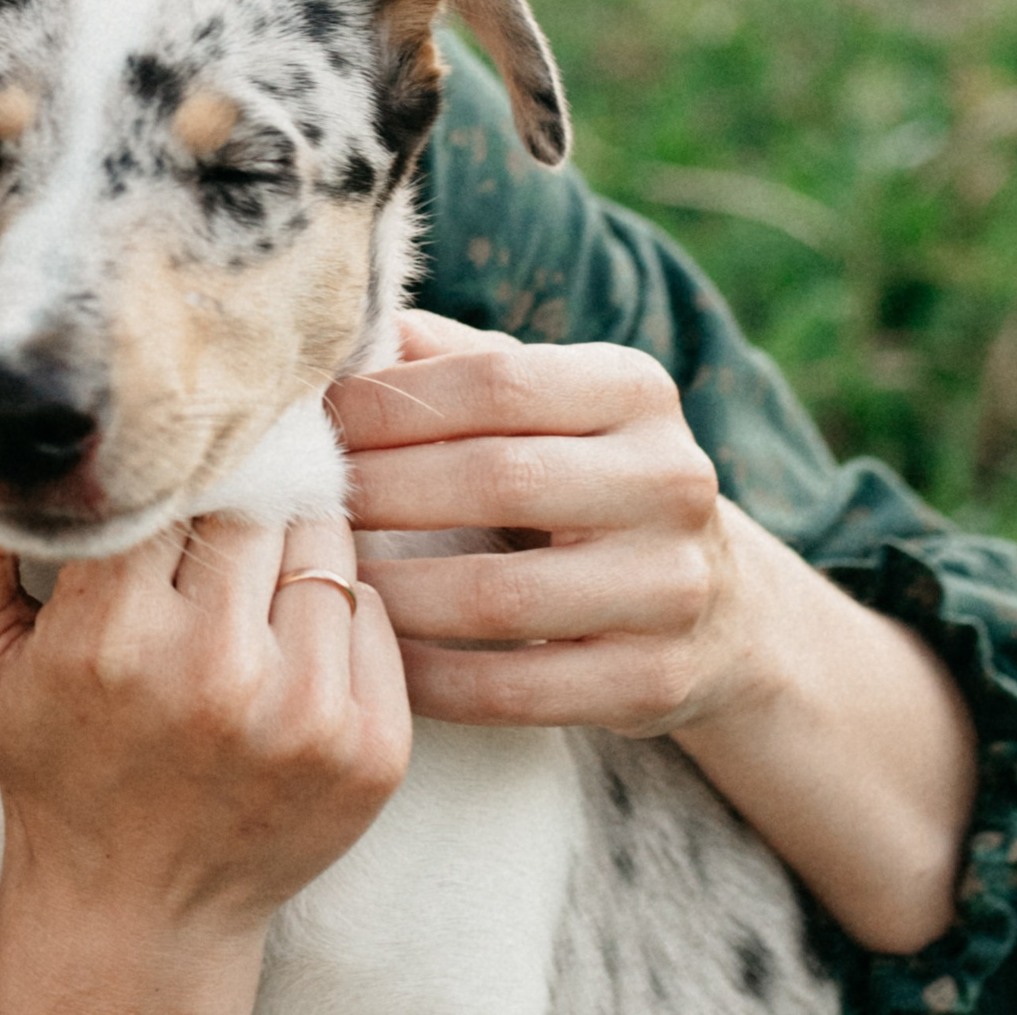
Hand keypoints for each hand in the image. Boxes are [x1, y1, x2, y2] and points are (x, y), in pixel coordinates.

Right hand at [0, 486, 412, 1014]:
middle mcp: (215, 673)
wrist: (137, 909)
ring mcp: (305, 713)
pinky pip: (373, 611)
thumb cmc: (52, 763)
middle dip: (233, 504)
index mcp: (111, 638)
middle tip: (209, 526)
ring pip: (324, 546)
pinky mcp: (371, 748)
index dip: (167, 472)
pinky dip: (337, 610)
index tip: (163, 478)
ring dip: (290, 549)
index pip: (168, 483)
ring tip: (246, 588)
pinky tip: (287, 647)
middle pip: (256, 504)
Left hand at [328, 310, 977, 955]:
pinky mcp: (655, 682)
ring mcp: (672, 588)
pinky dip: (426, 678)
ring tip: (320, 580)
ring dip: (388, 592)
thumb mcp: (546, 402)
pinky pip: (511, 690)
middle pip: (493, 479)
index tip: (313, 421)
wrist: (718, 608)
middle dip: (377, 492)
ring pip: (496, 597)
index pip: (495, 381)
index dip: (389, 403)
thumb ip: (453, 359)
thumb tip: (348, 325)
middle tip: (298, 505)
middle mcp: (671, 480)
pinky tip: (373, 657)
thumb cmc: (581, 480)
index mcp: (636, 389)